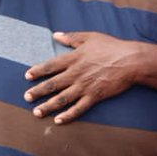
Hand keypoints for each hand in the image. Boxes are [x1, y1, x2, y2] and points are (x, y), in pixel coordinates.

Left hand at [23, 31, 139, 123]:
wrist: (130, 61)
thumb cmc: (111, 46)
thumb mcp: (90, 37)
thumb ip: (71, 37)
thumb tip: (56, 35)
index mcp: (74, 58)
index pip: (51, 66)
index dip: (38, 71)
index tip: (27, 76)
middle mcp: (76, 73)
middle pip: (53, 84)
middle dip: (38, 91)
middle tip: (26, 97)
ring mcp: (85, 86)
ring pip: (62, 98)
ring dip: (48, 106)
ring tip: (36, 112)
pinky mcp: (94, 96)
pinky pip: (78, 108)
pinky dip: (68, 115)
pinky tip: (58, 120)